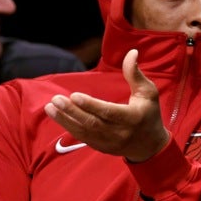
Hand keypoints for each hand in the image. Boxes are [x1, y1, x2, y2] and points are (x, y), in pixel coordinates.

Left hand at [44, 49, 169, 161]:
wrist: (150, 145)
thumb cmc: (149, 114)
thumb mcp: (148, 93)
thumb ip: (135, 74)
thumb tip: (131, 52)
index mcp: (133, 118)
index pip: (109, 112)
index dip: (91, 105)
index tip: (74, 95)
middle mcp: (120, 133)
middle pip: (92, 123)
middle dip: (72, 112)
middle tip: (56, 99)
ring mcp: (110, 143)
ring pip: (84, 132)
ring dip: (65, 120)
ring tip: (50, 107)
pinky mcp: (102, 147)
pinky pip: (83, 138)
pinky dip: (69, 127)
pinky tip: (58, 116)